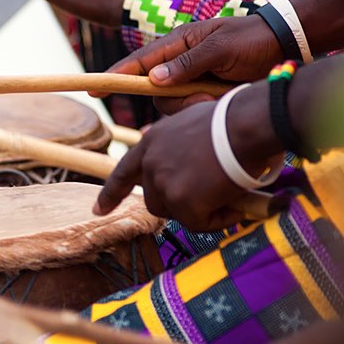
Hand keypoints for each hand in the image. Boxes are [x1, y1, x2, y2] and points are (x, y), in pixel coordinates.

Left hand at [93, 82, 281, 230]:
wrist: (246, 125)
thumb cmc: (230, 120)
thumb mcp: (190, 124)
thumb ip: (176, 144)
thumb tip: (179, 165)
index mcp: (151, 142)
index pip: (123, 173)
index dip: (111, 194)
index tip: (98, 210)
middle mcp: (151, 164)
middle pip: (154, 200)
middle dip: (178, 204)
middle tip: (206, 201)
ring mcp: (164, 183)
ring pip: (177, 213)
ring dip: (200, 211)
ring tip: (227, 195)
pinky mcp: (182, 201)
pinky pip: (200, 223)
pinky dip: (219, 219)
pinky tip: (235, 204)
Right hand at [104, 15, 282, 113]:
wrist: (288, 47)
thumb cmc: (254, 40)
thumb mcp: (221, 48)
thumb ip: (187, 64)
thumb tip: (153, 78)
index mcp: (179, 43)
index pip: (139, 62)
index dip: (116, 75)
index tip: (95, 90)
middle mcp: (180, 63)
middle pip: (157, 91)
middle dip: (177, 100)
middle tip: (207, 97)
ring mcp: (193, 79)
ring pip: (175, 104)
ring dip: (196, 106)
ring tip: (222, 96)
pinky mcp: (206, 93)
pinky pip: (193, 109)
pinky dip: (206, 110)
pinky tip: (223, 101)